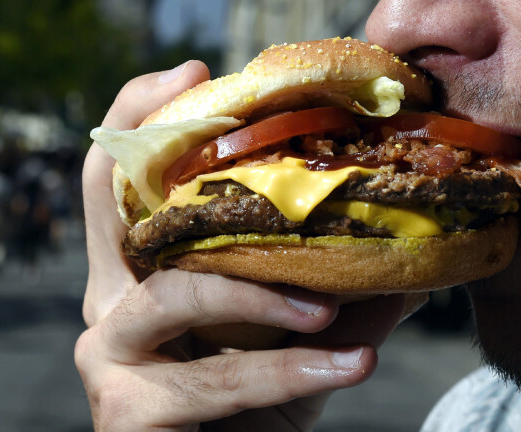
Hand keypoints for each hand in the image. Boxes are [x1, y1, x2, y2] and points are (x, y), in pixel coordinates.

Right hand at [75, 60, 406, 430]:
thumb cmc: (251, 417)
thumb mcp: (294, 346)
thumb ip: (341, 299)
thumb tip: (413, 257)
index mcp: (139, 279)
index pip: (116, 184)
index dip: (138, 119)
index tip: (191, 74)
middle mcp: (109, 306)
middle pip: (107, 205)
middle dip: (155, 147)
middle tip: (220, 106)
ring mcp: (108, 357)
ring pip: (177, 294)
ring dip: (263, 296)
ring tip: (332, 312)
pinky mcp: (125, 414)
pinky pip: (217, 378)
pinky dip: (287, 370)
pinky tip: (349, 364)